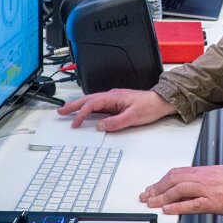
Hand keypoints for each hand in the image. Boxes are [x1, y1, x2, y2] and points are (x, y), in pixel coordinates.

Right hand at [56, 89, 175, 130]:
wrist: (161, 101)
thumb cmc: (149, 106)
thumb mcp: (133, 116)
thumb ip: (116, 122)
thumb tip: (100, 126)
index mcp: (113, 97)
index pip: (92, 104)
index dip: (81, 114)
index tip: (75, 124)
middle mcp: (112, 96)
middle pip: (88, 99)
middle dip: (73, 105)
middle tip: (60, 112)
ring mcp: (114, 99)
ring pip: (92, 101)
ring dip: (79, 106)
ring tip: (68, 111)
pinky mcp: (116, 103)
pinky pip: (99, 105)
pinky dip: (89, 108)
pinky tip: (85, 113)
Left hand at [140, 166, 222, 217]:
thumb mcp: (221, 175)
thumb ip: (206, 181)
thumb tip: (193, 188)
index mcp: (205, 171)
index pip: (178, 173)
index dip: (163, 180)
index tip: (154, 187)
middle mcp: (203, 177)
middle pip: (174, 179)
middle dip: (157, 187)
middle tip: (146, 195)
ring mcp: (207, 189)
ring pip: (179, 190)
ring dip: (162, 197)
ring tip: (151, 203)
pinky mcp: (213, 202)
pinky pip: (191, 204)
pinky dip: (177, 207)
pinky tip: (167, 210)